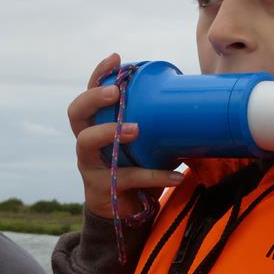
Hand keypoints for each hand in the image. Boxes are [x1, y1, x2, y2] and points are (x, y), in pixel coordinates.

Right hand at [69, 53, 184, 217]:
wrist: (127, 215)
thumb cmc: (138, 169)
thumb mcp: (146, 144)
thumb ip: (159, 125)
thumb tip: (197, 102)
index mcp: (97, 125)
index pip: (90, 94)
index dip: (99, 75)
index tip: (116, 58)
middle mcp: (86, 142)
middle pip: (76, 113)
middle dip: (93, 98)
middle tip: (115, 92)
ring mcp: (90, 166)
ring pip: (87, 143)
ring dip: (110, 131)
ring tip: (136, 128)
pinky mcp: (101, 189)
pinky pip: (127, 178)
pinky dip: (155, 176)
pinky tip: (177, 175)